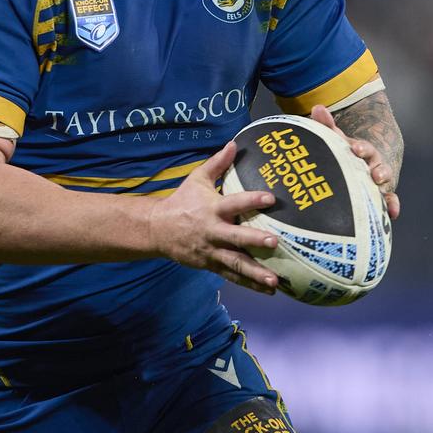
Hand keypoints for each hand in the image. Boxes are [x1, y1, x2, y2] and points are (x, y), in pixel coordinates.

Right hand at [148, 142, 278, 294]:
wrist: (157, 229)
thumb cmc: (182, 201)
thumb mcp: (197, 179)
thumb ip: (218, 163)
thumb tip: (235, 143)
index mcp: (211, 208)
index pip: (234, 203)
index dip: (252, 199)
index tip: (271, 198)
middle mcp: (212, 231)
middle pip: (235, 237)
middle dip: (254, 241)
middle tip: (274, 242)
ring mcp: (211, 251)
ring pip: (235, 263)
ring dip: (255, 273)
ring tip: (275, 281)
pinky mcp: (210, 264)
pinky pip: (232, 276)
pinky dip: (250, 284)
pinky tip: (269, 289)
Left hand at [310, 104, 399, 220]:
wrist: (359, 162)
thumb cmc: (343, 151)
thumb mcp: (335, 139)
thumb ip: (326, 125)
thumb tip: (318, 107)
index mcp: (362, 151)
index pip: (364, 148)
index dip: (361, 148)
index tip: (355, 149)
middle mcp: (374, 165)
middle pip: (379, 167)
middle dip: (378, 170)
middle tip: (374, 175)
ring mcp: (378, 181)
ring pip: (386, 184)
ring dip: (385, 188)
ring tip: (381, 194)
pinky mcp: (381, 196)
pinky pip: (389, 201)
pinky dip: (392, 206)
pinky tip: (392, 213)